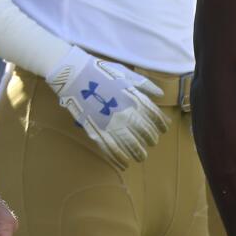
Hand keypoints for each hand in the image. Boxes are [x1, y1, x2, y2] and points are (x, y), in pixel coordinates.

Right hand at [44, 45, 168, 169]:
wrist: (73, 73)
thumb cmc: (99, 71)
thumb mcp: (125, 74)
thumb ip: (144, 85)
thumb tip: (159, 94)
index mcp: (135, 99)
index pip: (156, 118)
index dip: (161, 126)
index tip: (162, 129)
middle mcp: (127, 114)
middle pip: (146, 134)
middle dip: (150, 140)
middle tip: (150, 142)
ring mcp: (112, 124)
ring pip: (132, 146)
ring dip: (139, 153)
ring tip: (140, 156)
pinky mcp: (97, 131)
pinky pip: (112, 150)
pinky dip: (120, 159)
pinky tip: (124, 164)